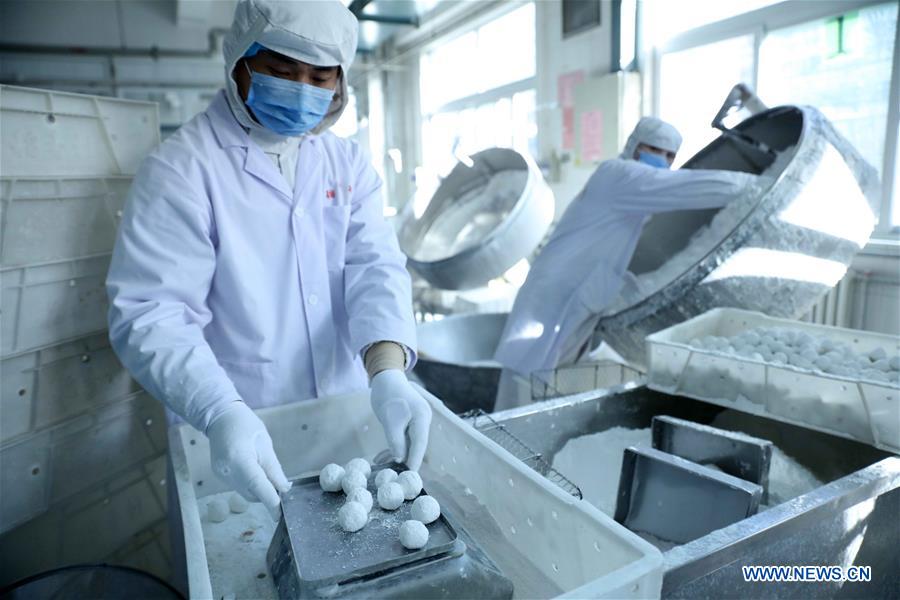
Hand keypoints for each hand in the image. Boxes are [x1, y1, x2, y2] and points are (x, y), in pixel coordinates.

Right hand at [206, 401, 290, 517]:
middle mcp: (227, 470)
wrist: (220, 417)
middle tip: (282, 486)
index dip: (270, 501)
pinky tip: (253, 470)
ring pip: (245, 493)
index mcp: (239, 458)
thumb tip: (284, 488)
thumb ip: (274, 468)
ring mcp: (221, 475)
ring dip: (259, 489)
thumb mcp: (265, 443)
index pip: (257, 485)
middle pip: (252, 493)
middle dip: (268, 493)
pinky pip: (239, 487)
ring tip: (265, 471)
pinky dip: (250, 484)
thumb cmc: (245, 425)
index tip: (280, 514)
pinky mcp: (219, 476)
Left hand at [370, 369, 431, 470]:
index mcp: (422, 417)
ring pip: (408, 443)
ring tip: (381, 465)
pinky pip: (402, 438)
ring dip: (396, 454)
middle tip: (395, 476)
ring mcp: (415, 421)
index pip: (420, 443)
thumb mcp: (389, 419)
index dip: (415, 460)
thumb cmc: (388, 394)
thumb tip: (400, 459)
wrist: (385, 377)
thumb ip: (396, 439)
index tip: (410, 476)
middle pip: (416, 445)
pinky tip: (380, 457)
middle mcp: (422, 421)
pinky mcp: (407, 422)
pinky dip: (392, 447)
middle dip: (405, 460)